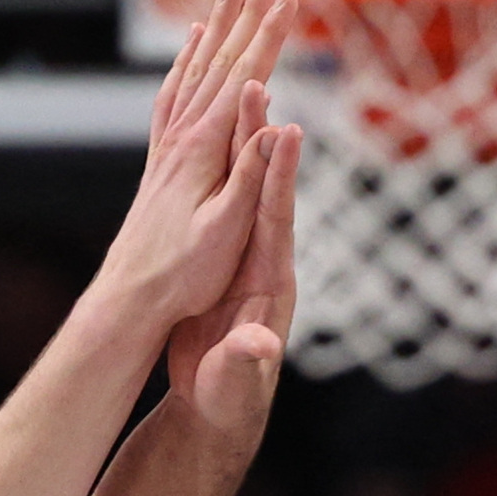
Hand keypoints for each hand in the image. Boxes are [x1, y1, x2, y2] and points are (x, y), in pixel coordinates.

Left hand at [93, 0, 301, 344]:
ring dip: (215, 29)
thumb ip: (250, 175)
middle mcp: (182, 137)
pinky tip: (189, 52)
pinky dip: (185, 66)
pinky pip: (173, 98)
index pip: (245, 77)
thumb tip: (276, 122)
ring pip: (194, 71)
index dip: (269, 35)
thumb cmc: (183, 275)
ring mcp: (168, 147)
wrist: (129, 299)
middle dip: (246, 15)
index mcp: (204, 149)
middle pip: (219, 61)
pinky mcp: (161, 163)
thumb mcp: (226, 231)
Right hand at [163, 117, 300, 446]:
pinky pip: (221, 203)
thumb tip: (259, 346)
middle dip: (260, 139)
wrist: (215, 410)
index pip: (277, 221)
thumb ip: (246, 360)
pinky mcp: (223, 261)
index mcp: (270, 284)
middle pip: (264, 191)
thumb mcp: (236, 380)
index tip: (286, 131)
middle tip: (259, 85)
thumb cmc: (228, 399)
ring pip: (242, 189)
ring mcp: (244, 258)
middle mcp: (263, 261)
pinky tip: (210, 135)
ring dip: (238, 142)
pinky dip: (218, 167)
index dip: (280, 178)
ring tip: (236, 89)